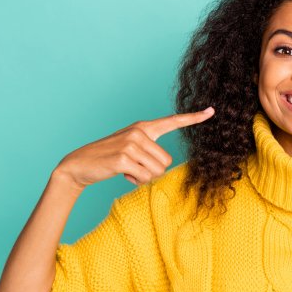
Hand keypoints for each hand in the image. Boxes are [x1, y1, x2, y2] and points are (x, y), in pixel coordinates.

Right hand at [55, 107, 215, 188]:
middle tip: (134, 168)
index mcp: (143, 127)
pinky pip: (144, 177)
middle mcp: (139, 132)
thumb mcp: (131, 148)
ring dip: (144, 177)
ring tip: (127, 170)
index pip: (173, 121)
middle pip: (167, 161)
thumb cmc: (109, 159)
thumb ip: (149, 150)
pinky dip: (135, 181)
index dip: (194, 118)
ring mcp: (131, 144)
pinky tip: (121, 173)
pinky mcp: (124, 158)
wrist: (79, 165)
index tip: (212, 111)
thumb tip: (166, 166)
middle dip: (153, 171)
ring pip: (157, 170)